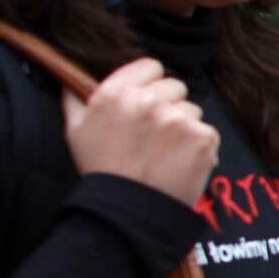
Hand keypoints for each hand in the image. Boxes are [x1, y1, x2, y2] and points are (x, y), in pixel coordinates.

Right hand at [62, 58, 218, 208]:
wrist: (127, 211)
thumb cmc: (100, 170)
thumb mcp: (75, 131)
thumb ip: (74, 99)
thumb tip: (70, 80)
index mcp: (116, 93)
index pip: (151, 66)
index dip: (150, 82)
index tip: (147, 98)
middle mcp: (148, 102)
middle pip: (175, 85)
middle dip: (168, 103)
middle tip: (154, 132)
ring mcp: (178, 119)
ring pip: (192, 109)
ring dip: (183, 125)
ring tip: (164, 150)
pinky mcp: (202, 138)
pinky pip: (207, 130)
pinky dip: (198, 145)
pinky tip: (179, 161)